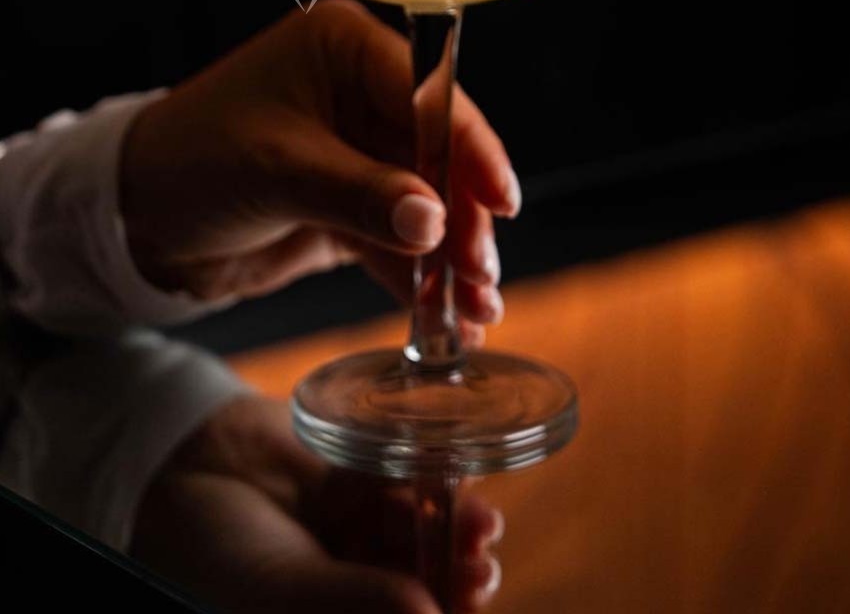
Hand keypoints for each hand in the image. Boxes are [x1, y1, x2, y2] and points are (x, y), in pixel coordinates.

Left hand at [120, 0, 519, 335]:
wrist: (133, 220)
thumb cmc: (187, 161)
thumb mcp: (274, 170)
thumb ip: (358, 193)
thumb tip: (435, 222)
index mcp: (344, 50)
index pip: (427, 94)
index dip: (469, 148)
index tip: (500, 201)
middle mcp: (361, 93)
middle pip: (439, 156)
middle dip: (463, 219)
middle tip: (481, 276)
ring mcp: (360, 151)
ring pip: (426, 204)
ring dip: (451, 259)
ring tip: (476, 312)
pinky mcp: (352, 205)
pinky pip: (399, 240)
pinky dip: (420, 279)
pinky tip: (445, 318)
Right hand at [132, 394, 502, 613]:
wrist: (182, 464)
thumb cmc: (215, 552)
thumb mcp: (283, 590)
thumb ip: (358, 601)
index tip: (471, 599)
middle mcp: (343, 592)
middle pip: (419, 591)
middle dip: (456, 578)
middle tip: (481, 567)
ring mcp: (349, 542)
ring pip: (417, 542)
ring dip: (450, 531)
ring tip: (478, 522)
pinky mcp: (349, 490)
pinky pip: (397, 491)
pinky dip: (423, 486)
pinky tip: (448, 482)